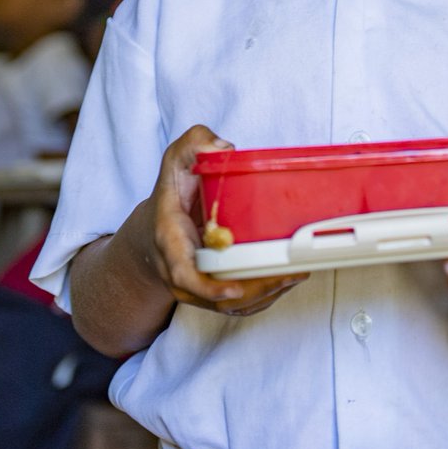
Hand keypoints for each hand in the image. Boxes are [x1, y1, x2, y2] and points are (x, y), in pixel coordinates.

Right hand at [149, 124, 306, 316]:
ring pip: (232, 304)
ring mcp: (197, 288)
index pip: (184, 274)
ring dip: (266, 293)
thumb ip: (193, 143)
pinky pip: (238, 304)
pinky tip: (286, 279)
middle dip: (256, 289)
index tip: (234, 289)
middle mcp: (181, 273)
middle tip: (290, 273)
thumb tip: (223, 147)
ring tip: (296, 273)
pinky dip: (264, 295)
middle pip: (218, 296)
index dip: (209, 287)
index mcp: (171, 242)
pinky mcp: (211, 293)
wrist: (151, 233)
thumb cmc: (171, 196)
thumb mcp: (175, 161)